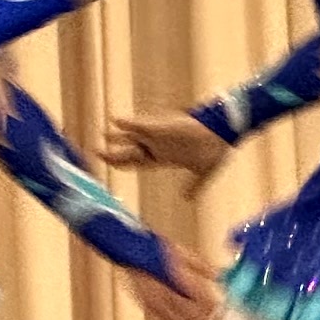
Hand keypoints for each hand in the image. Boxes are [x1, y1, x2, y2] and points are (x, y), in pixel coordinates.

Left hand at [102, 107, 231, 191]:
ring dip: (116, 136)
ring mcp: (158, 136)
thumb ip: (193, 186)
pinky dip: (128, 124)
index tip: (109, 163)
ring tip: (101, 133)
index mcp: (163, 157)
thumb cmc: (214, 150)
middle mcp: (157, 146)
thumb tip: (187, 199)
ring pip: (131, 136)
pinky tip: (115, 120)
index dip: (122, 163)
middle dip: (113, 153)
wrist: (223, 134)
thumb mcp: (202, 173)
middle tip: (96, 151)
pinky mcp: (162, 127)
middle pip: (129, 151)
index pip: (136, 162)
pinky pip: (141, 125)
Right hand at [124, 244, 229, 319]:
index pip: (203, 305)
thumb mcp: (183, 253)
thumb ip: (204, 267)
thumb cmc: (155, 249)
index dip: (219, 318)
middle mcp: (166, 296)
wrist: (129, 251)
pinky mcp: (149, 310)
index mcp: (176, 280)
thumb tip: (222, 276)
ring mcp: (156, 306)